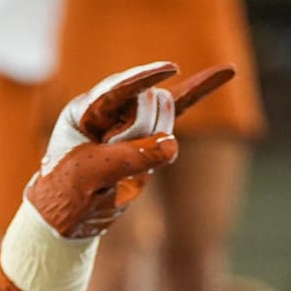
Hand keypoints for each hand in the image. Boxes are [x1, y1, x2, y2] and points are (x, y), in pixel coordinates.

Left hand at [26, 62, 234, 238]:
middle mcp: (108, 111)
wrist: (63, 221)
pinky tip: (227, 72)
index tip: (170, 69)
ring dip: (152, 144)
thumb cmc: (64, 195)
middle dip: (140, 134)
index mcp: (84, 112)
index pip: (118, 89)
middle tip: (111, 169)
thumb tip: (172, 145)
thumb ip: (127, 160)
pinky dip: (198, 93)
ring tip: (121, 171)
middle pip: (145, 106)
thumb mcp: (89, 177)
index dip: (144, 79)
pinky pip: (177, 111)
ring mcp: (129, 122)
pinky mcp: (146, 139)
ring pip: (162, 118)